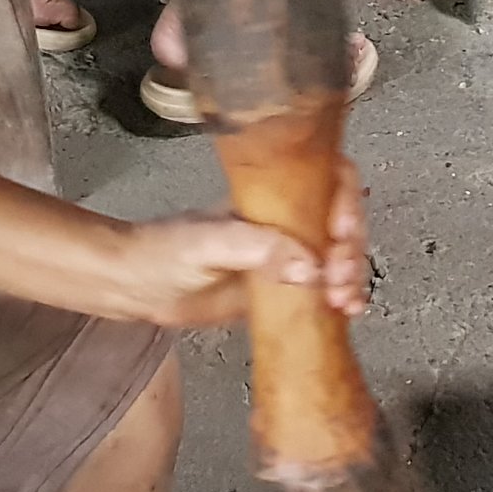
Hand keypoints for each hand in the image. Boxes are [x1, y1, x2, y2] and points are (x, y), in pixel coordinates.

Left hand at [101, 160, 370, 327]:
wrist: (139, 287)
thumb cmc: (164, 251)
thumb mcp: (207, 244)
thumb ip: (257, 249)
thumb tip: (309, 267)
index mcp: (271, 195)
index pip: (328, 178)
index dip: (347, 200)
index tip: (341, 233)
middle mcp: (287, 220)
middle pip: (344, 221)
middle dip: (351, 250)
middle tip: (337, 280)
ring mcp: (289, 254)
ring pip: (341, 255)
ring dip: (353, 276)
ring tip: (344, 303)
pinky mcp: (286, 288)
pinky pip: (326, 287)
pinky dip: (343, 297)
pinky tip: (347, 312)